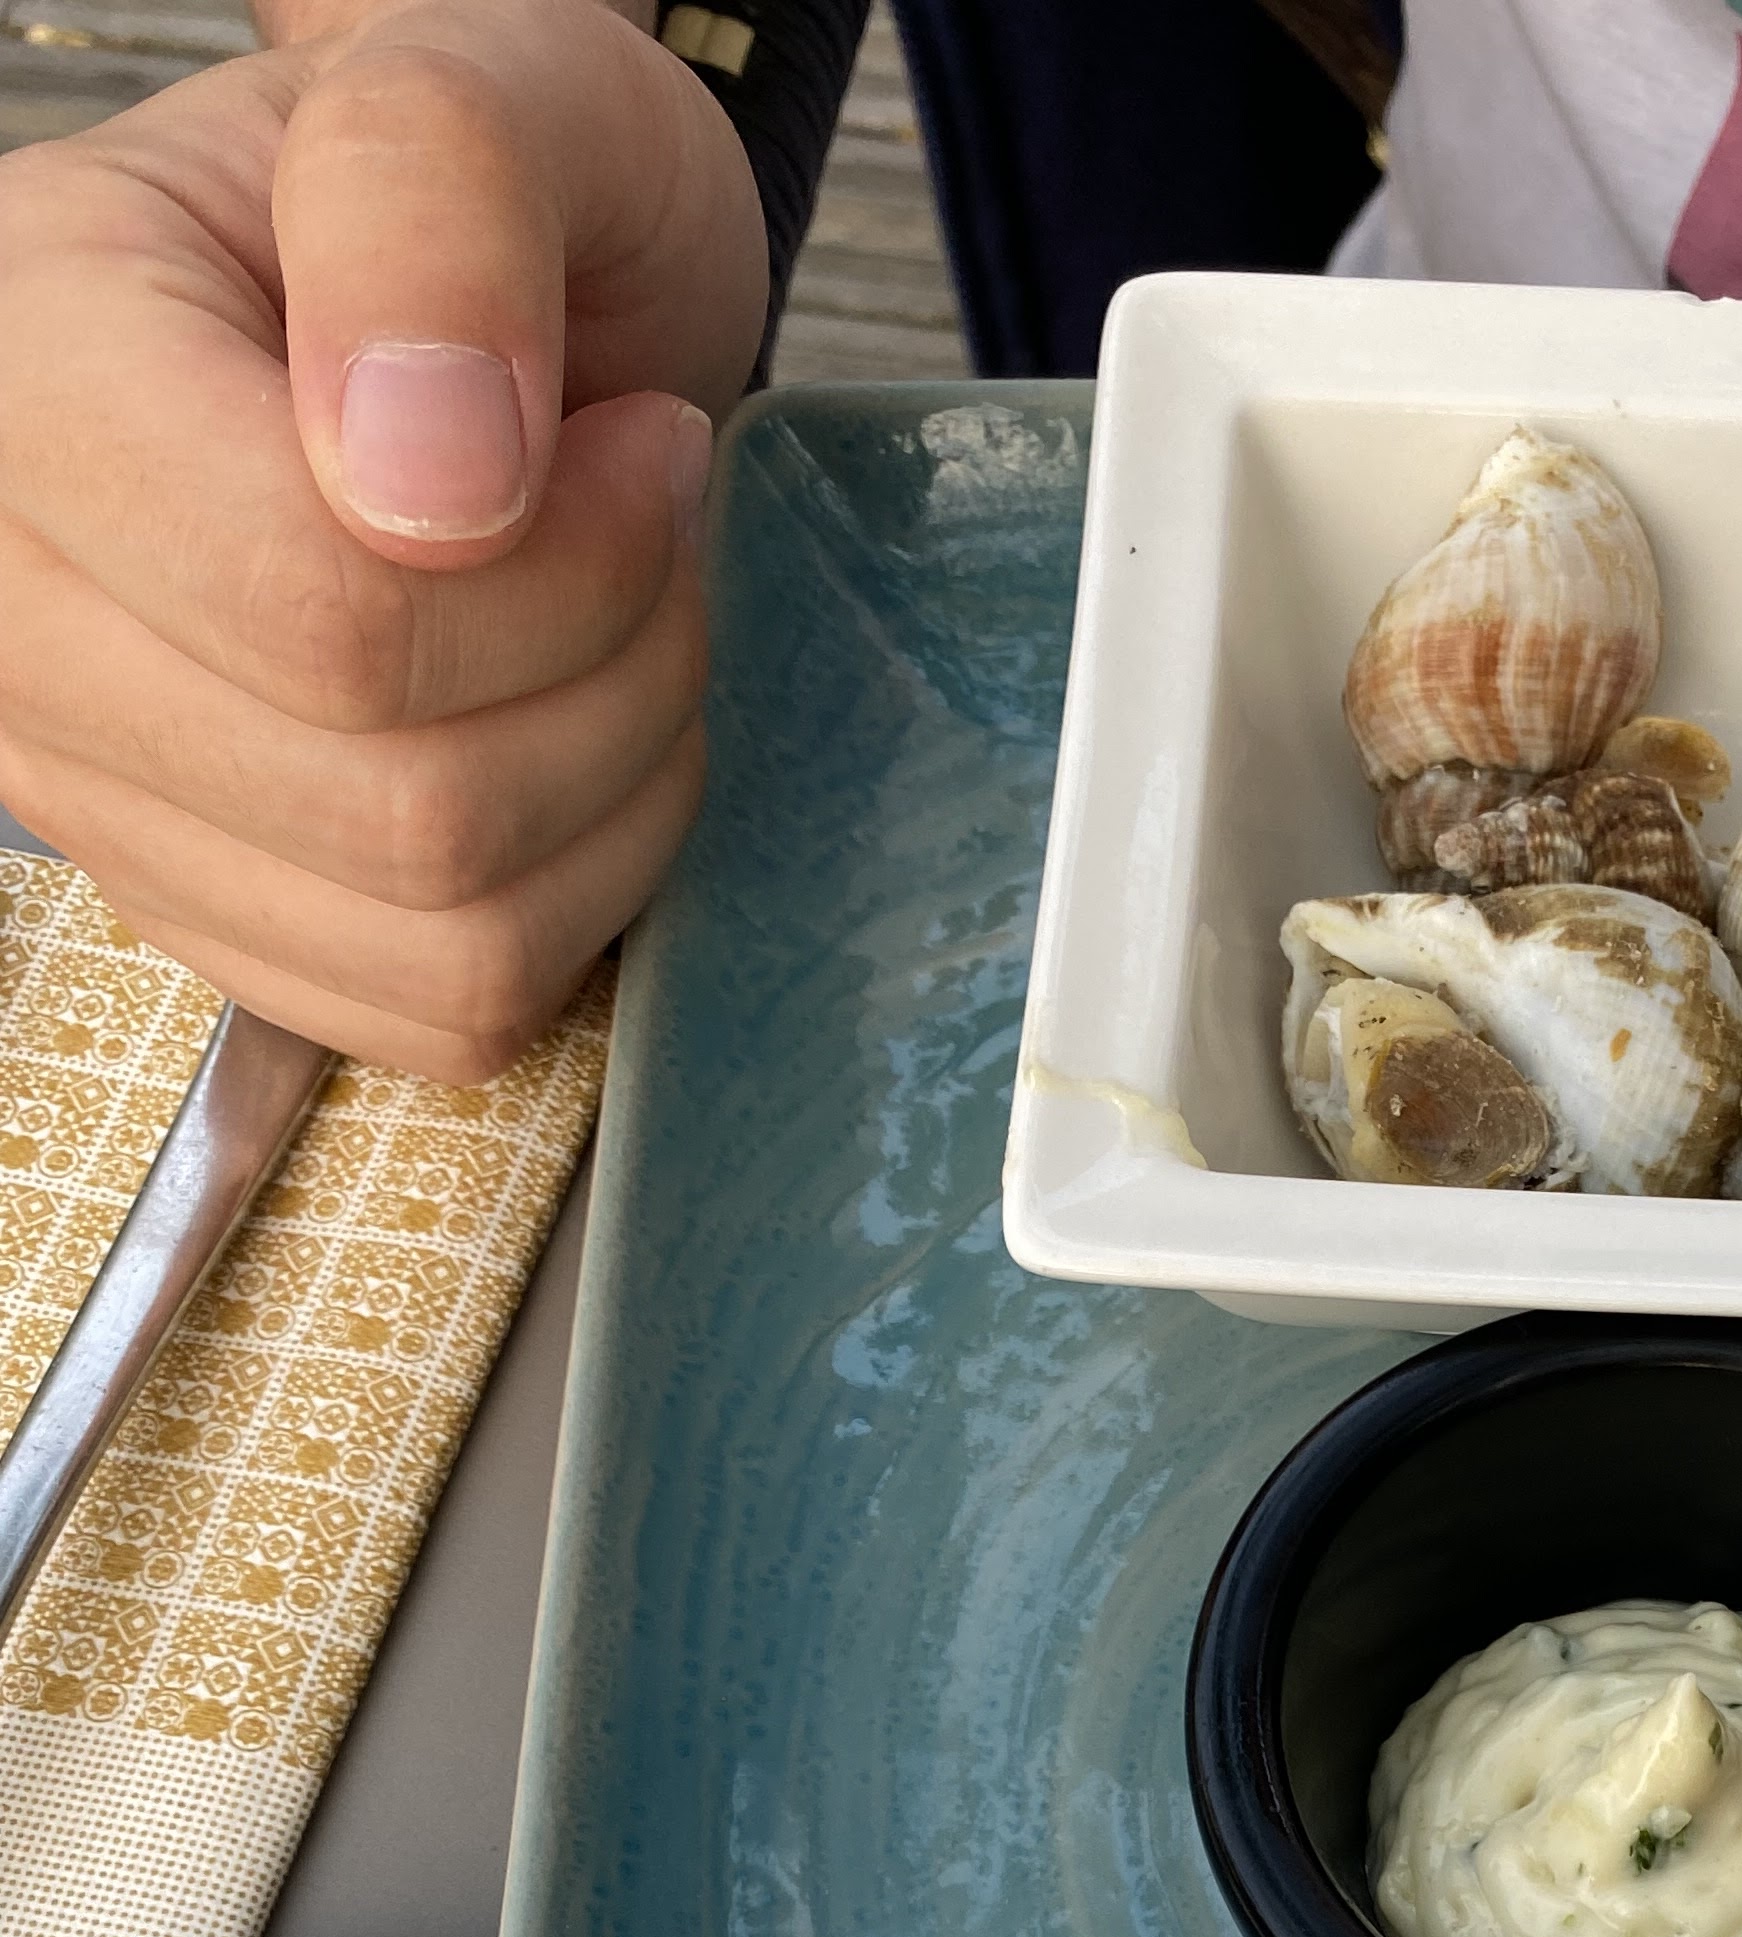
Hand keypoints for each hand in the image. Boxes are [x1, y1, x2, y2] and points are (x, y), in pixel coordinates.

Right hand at [0, 0, 764, 1079]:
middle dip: (616, 676)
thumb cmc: (468, 194)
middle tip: (652, 532)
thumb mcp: (471, 78)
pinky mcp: (204, 911)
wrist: (450, 311)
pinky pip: (442, 1011)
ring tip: (619, 622)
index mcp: (28, 373)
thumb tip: (435, 477)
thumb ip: (435, 208)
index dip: (574, 567)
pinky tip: (565, 737)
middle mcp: (11, 610)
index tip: (644, 443)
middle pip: (408, 808)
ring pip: (445, 937)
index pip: (327, 615)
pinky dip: (570, 897)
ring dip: (614, 792)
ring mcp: (91, 788)